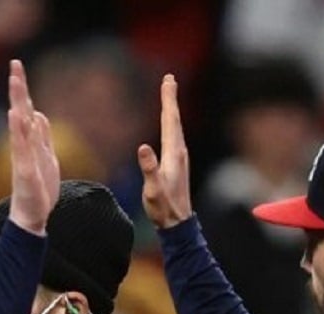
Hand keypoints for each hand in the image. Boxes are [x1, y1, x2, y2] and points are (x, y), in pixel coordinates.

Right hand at [7, 59, 59, 235]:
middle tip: (15, 63)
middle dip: (18, 87)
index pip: (26, 109)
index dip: (22, 89)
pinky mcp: (24, 170)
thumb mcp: (46, 158)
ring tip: (15, 81)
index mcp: (30, 142)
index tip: (17, 66)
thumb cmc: (38, 189)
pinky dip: (18, 130)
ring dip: (18, 102)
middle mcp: (24, 145)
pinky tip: (15, 115)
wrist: (32, 216)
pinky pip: (20, 147)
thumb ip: (42, 137)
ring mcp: (23, 156)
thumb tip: (38, 114)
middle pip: (21, 110)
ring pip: (20, 124)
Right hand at [138, 75, 192, 228]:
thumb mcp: (153, 190)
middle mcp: (179, 152)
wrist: (178, 224)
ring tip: (169, 95)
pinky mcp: (178, 164)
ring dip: (172, 110)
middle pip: (175, 120)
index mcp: (173, 154)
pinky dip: (171, 124)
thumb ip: (149, 169)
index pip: (170, 121)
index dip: (168, 100)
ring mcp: (180, 158)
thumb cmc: (164, 208)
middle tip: (170, 79)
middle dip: (171, 98)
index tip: (169, 80)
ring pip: (176, 127)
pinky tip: (169, 125)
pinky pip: (174, 136)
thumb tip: (143, 147)